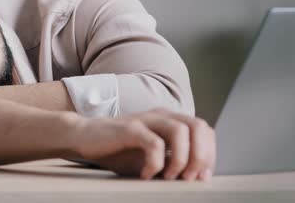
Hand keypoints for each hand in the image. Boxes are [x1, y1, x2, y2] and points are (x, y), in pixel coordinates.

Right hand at [72, 108, 215, 180]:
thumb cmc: (118, 149)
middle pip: (199, 127)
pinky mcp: (130, 128)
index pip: (205, 130)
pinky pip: (154, 144)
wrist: (84, 138)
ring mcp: (146, 120)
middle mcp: (162, 116)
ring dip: (181, 159)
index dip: (210, 154)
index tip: (201, 177)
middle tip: (189, 178)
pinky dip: (156, 164)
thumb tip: (196, 177)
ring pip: (181, 132)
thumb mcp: (151, 156)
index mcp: (170, 120)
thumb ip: (173, 160)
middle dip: (201, 156)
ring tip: (169, 177)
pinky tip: (145, 174)